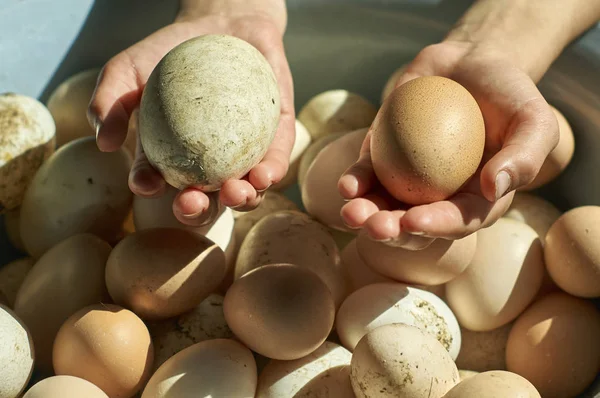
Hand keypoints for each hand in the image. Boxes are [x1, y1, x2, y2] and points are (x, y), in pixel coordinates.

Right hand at [88, 12, 294, 225]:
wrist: (222, 21)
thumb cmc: (170, 50)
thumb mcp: (128, 67)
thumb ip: (110, 99)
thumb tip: (105, 143)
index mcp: (170, 156)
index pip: (157, 179)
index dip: (150, 189)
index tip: (146, 183)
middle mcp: (208, 164)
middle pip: (203, 198)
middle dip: (197, 211)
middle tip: (191, 202)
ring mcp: (243, 154)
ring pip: (245, 189)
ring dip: (242, 200)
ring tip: (236, 192)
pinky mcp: (276, 139)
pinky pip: (277, 159)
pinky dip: (273, 171)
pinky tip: (266, 174)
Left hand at [338, 41, 558, 242]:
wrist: (472, 63)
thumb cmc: (509, 95)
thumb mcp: (534, 121)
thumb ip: (524, 157)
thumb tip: (494, 189)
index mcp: (476, 200)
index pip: (457, 221)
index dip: (435, 226)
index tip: (413, 222)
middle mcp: (439, 197)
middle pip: (413, 224)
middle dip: (392, 231)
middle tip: (376, 227)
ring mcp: (408, 179)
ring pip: (383, 205)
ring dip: (366, 214)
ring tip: (351, 214)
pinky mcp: (384, 157)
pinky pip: (367, 174)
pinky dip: (356, 181)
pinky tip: (347, 185)